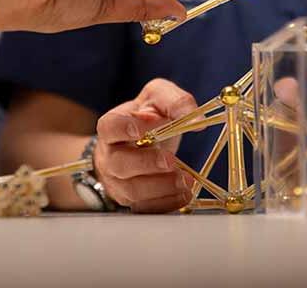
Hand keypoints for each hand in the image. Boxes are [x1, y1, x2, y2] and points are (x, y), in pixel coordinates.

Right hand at [94, 79, 197, 212]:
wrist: (138, 143)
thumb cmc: (148, 117)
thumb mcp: (158, 98)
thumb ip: (175, 101)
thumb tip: (196, 118)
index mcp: (111, 125)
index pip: (111, 127)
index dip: (129, 128)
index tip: (156, 123)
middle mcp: (110, 155)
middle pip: (120, 164)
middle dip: (148, 164)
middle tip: (171, 160)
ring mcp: (118, 181)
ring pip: (132, 191)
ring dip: (162, 187)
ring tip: (186, 180)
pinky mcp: (131, 200)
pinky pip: (146, 208)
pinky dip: (167, 203)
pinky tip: (185, 193)